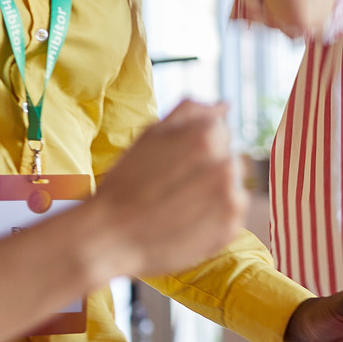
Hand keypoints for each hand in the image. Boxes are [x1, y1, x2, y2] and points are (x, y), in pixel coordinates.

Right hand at [89, 100, 246, 276]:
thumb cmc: (126, 182)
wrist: (110, 236)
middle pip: (228, 158)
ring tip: (178, 204)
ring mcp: (232, 197)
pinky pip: (230, 215)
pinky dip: (213, 217)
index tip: (171, 163)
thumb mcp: (151, 135)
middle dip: (207, 167)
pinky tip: (185, 221)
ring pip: (232, 185)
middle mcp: (227, 164)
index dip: (193, 146)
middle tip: (172, 186)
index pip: (219, 131)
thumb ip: (191, 112)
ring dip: (213, 191)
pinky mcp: (231, 227)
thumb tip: (224, 105)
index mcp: (208, 135)